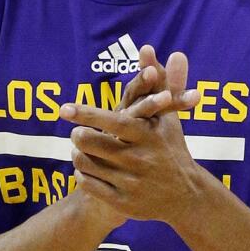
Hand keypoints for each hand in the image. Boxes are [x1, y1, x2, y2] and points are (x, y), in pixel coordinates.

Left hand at [62, 49, 211, 227]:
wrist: (186, 196)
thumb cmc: (172, 148)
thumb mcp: (168, 116)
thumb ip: (158, 80)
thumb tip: (148, 47)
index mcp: (147, 136)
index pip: (112, 122)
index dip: (86, 114)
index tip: (64, 109)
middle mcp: (139, 160)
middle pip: (91, 143)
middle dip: (79, 135)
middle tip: (78, 132)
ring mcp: (130, 183)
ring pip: (85, 164)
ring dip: (78, 154)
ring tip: (82, 148)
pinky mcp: (123, 203)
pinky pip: (88, 185)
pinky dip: (82, 174)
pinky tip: (87, 168)